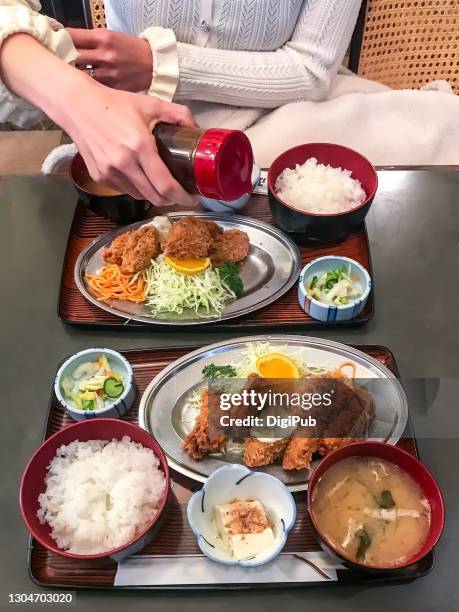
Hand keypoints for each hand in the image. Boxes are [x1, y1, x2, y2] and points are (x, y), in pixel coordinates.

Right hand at [57, 78, 197, 205]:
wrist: (77, 106)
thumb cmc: (116, 104)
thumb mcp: (151, 104)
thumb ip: (179, 114)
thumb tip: (197, 129)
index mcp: (140, 147)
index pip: (165, 185)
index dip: (182, 197)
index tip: (193, 199)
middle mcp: (124, 164)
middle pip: (154, 197)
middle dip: (171, 199)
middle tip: (180, 193)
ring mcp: (109, 172)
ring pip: (140, 196)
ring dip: (153, 194)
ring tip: (160, 183)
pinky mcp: (99, 176)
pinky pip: (124, 190)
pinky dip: (136, 187)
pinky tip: (139, 175)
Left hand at [67, 28, 152, 91]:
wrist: (154, 64)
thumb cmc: (131, 49)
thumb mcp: (112, 36)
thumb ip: (91, 40)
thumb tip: (69, 44)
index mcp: (103, 38)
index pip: (72, 36)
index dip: (60, 39)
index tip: (54, 42)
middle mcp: (105, 55)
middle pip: (73, 57)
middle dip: (64, 58)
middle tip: (59, 61)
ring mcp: (109, 74)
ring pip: (82, 75)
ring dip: (75, 74)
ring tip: (71, 75)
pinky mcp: (114, 88)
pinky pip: (95, 87)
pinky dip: (89, 86)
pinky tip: (86, 86)